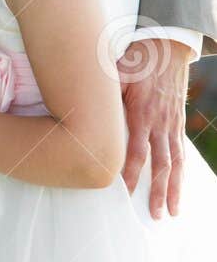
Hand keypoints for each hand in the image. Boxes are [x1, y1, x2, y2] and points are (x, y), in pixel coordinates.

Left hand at [118, 37, 190, 219]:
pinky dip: (181, 175)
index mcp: (143, 112)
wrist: (167, 47)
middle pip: (161, 163)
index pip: (137, 150)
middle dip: (157, 190)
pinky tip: (178, 191)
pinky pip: (181, 153)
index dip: (132, 172)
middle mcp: (160, 123)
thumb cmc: (136, 60)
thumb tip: (80, 110)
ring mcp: (172, 125)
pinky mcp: (178, 124)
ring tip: (171, 212)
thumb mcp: (117, 73)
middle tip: (153, 214)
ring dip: (173, 189)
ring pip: (175, 163)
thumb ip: (104, 95)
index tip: (124, 190)